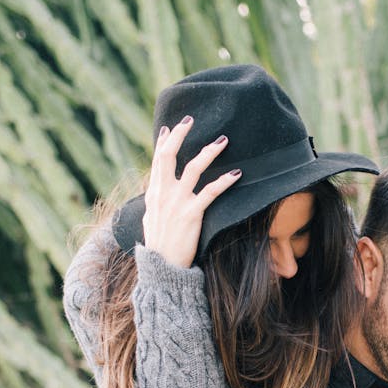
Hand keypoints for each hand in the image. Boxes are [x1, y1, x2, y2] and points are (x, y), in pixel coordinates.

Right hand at [142, 118, 241, 267]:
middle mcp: (163, 194)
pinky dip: (224, 181)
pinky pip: (210, 192)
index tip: (169, 126)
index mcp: (153, 193)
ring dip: (209, 151)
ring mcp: (177, 203)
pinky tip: (237, 174)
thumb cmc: (159, 246)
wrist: (163, 268)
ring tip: (223, 140)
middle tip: (191, 119)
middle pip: (169, 155)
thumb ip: (154, 201)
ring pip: (193, 168)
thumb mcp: (150, 219)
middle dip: (179, 134)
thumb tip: (154, 189)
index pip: (157, 160)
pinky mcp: (192, 214)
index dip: (163, 141)